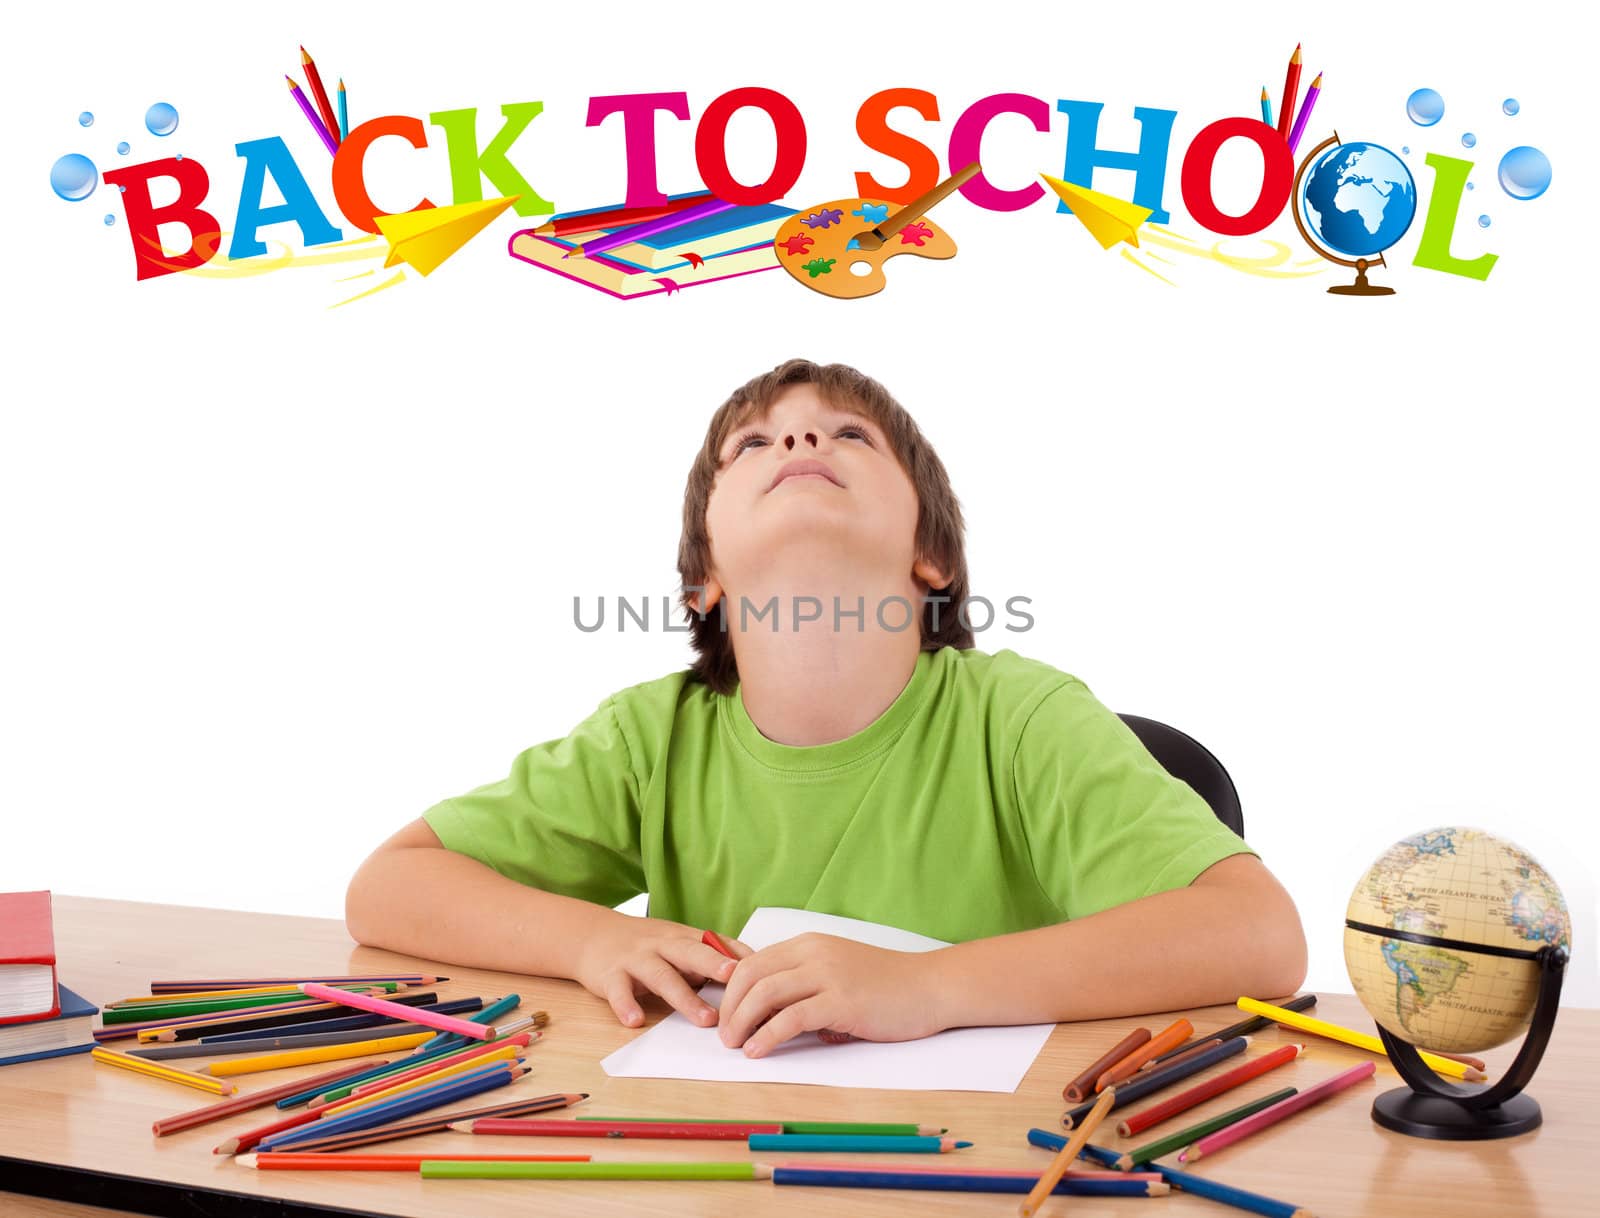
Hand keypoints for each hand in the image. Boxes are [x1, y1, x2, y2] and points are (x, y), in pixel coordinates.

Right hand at [573, 912, 752, 1028]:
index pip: (716, 943)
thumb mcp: (678, 943)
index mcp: (683, 938)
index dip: (738, 956)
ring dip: (685, 998)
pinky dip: (626, 1005)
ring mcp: (637, 960)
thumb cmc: (646, 945)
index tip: (765, 970)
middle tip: (735, 978)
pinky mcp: (611, 976)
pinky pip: (619, 991)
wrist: (593, 936)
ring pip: (663, 976)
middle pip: (691, 953)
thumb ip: (709, 957)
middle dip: (714, 964)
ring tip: (706, 1019)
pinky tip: (635, 1021)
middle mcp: (662, 945)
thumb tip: (753, 979)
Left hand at [716, 933, 944, 1057]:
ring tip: (735, 1046)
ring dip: (742, 1022)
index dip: (732, 991)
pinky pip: (792, 1018)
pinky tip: (758, 1051)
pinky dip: (768, 1036)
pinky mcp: (842, 1001)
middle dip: (730, 1008)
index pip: (753, 961)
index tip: (725, 1016)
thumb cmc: (886, 986)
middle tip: (724, 1036)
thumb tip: (770, 1013)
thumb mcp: (838, 972)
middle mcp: (814, 953)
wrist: (930, 987)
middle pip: (751, 975)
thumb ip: (805, 984)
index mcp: (809, 944)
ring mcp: (828, 975)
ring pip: (766, 993)